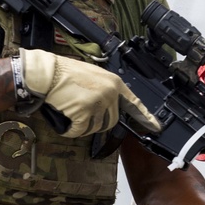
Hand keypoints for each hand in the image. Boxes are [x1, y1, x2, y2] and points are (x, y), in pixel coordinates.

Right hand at [18, 48, 160, 138]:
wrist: (49, 73)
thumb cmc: (66, 73)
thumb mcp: (94, 76)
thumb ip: (106, 90)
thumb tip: (109, 106)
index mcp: (115, 84)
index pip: (134, 103)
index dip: (145, 117)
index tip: (156, 127)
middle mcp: (110, 94)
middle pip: (111, 121)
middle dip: (97, 122)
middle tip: (82, 112)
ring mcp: (98, 104)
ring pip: (95, 127)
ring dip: (83, 125)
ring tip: (72, 110)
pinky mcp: (84, 113)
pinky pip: (80, 131)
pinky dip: (71, 130)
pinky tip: (65, 120)